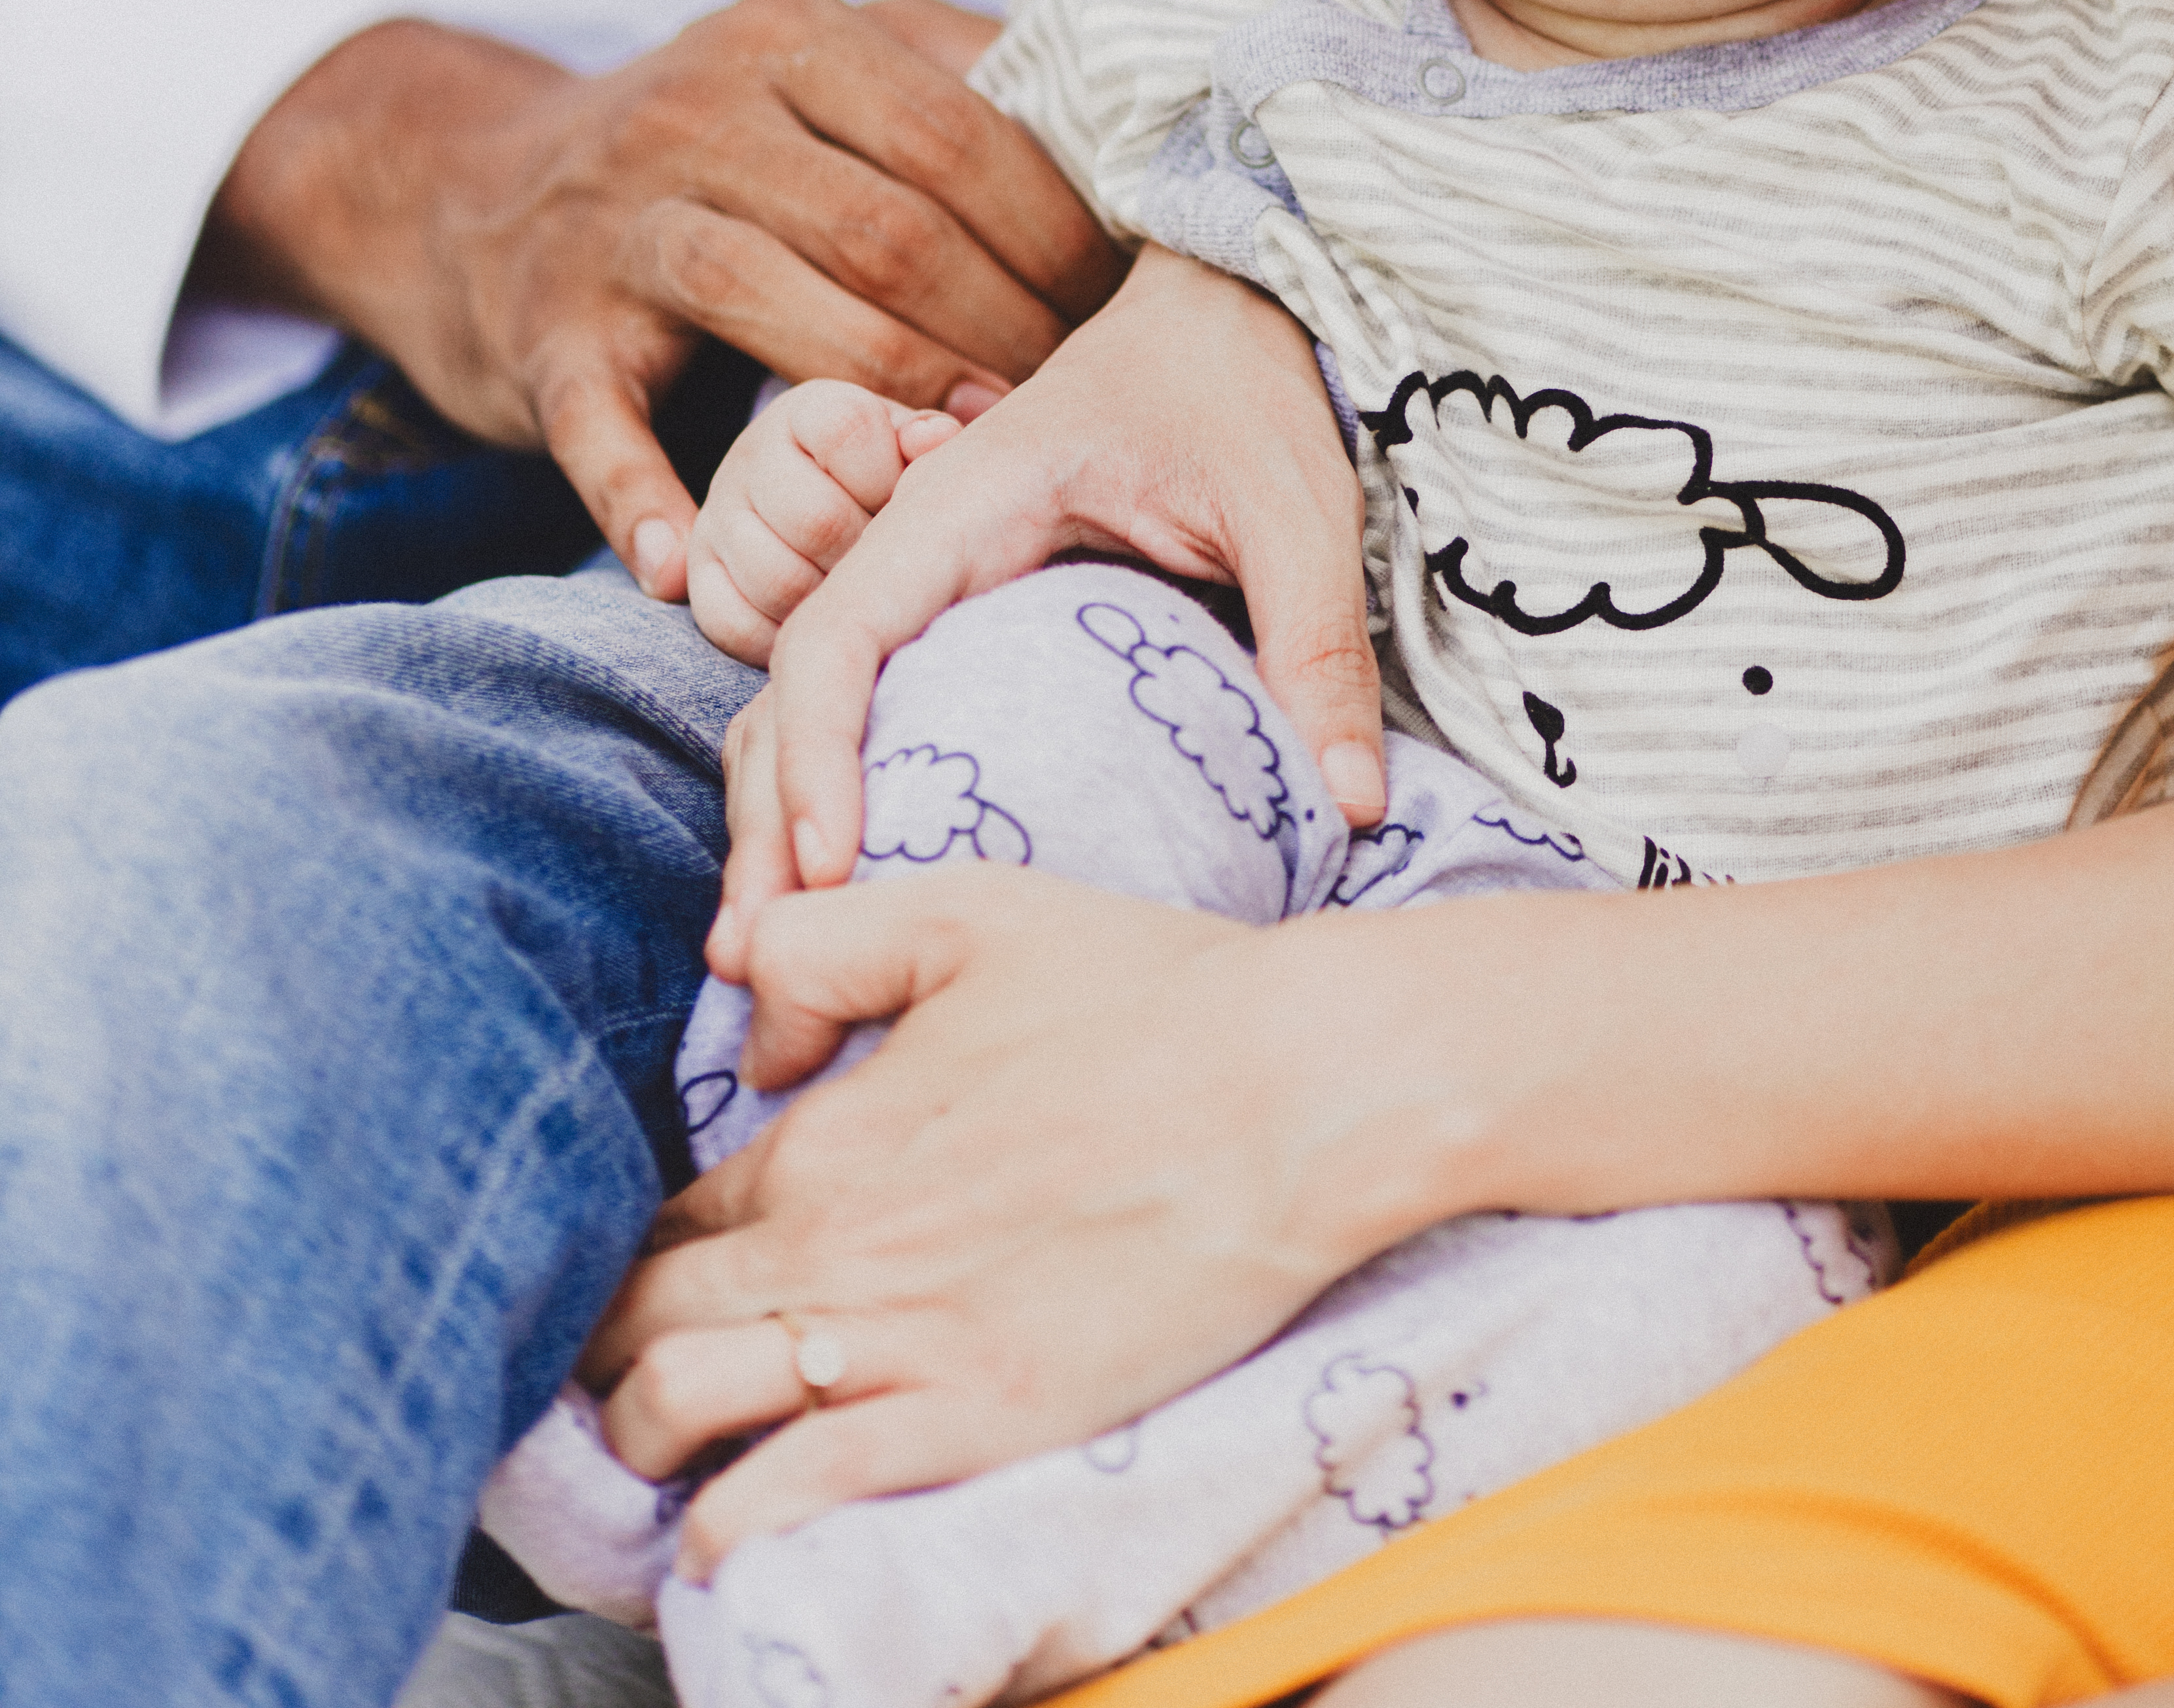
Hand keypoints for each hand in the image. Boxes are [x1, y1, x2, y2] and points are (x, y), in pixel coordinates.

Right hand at [201, 0, 1122, 595]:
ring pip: (767, 300)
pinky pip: (597, 422)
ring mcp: (612, 223)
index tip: (1122, 309)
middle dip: (1000, 324)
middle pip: (884, 223)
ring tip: (958, 463)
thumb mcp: (822, 70)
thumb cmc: (708, 149)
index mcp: (792, 36)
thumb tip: (1124, 129)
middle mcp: (698, 110)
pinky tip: (690, 567)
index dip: (1057, 231)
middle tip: (1067, 404)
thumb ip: (955, 77)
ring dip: (883, 393)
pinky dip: (643, 498)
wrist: (466, 188)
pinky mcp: (542, 334)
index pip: (960, 132)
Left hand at [587, 868, 1377, 1571]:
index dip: (637, 1255)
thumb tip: (746, 1020)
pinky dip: (727, 1529)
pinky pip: (791, 1501)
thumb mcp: (969, 910)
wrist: (1292, 1095)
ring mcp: (896, 1345)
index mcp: (826, 1134)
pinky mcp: (970, 1421)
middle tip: (612, 1385)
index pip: (669, 1218)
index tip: (643, 1284)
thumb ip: (825, 945)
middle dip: (604, 1358)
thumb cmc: (1148, 990)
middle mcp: (832, 1246)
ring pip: (677, 1417)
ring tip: (652, 1464)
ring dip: (638, 1447)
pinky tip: (718, 1539)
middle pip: (642, 1324)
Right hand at [687, 378, 974, 666]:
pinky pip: (733, 625)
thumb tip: (931, 440)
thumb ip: (930, 440)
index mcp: (810, 408)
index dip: (888, 478)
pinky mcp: (698, 574)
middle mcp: (751, 454)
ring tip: (858, 597)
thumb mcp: (911, 448)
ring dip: (830, 603)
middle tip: (887, 568)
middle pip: (816, 520)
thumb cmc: (887, 480)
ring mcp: (717, 515)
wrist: (821, 507)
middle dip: (865, 555)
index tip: (902, 504)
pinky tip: (816, 624)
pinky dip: (782, 639)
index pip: (848, 431)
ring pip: (777, 581)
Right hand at [711, 245, 1385, 975]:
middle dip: (766, 825)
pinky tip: (853, 893)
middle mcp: (916, 544)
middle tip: (766, 967)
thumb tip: (1349, 809)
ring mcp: (924, 581)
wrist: (1229, 315)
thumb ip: (1315, 645)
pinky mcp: (952, 618)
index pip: (837, 633)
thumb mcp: (1294, 507)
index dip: (816, 757)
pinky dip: (836, 791)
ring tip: (780, 959)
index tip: (827, 873)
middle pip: (790, 689)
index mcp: (964, 504)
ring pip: (806, 706)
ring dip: (781, 821)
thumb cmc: (1245, 391)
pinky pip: (864, 706)